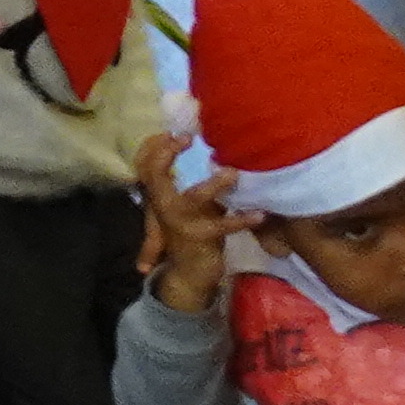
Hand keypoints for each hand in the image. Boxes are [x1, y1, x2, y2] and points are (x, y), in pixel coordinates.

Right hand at [135, 127, 252, 312]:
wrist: (188, 273)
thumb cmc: (192, 231)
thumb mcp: (192, 204)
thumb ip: (198, 182)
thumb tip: (219, 154)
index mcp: (158, 195)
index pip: (145, 162)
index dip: (156, 144)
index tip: (175, 131)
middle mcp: (163, 205)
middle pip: (154, 174)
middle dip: (166, 153)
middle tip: (187, 138)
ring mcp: (180, 222)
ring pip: (194, 197)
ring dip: (214, 185)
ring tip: (233, 173)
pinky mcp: (200, 237)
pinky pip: (223, 225)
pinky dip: (242, 219)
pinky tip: (259, 214)